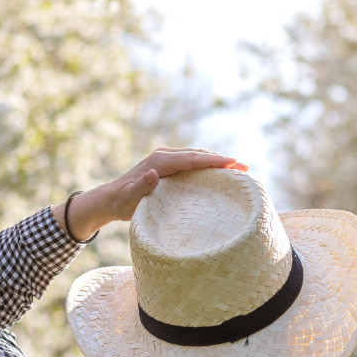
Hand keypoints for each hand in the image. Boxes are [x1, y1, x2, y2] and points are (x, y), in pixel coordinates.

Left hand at [62, 147, 246, 240]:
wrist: (110, 199)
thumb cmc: (121, 202)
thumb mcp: (129, 198)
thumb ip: (141, 187)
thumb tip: (153, 174)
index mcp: (160, 161)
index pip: (192, 158)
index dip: (214, 160)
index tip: (234, 162)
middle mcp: (165, 156)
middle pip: (199, 155)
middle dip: (223, 160)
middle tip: (246, 167)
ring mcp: (167, 159)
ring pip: (198, 157)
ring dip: (217, 162)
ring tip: (240, 170)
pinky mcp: (168, 166)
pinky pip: (193, 163)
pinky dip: (208, 166)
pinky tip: (220, 174)